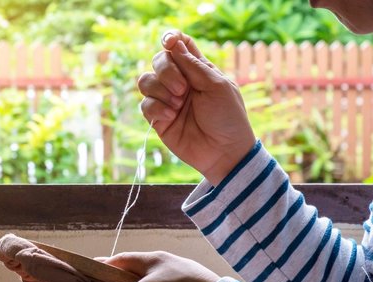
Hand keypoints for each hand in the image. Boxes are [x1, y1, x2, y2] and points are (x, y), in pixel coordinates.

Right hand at [138, 30, 255, 185]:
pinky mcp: (158, 119)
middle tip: (182, 90)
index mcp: (198, 69)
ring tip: (178, 106)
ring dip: (160, 90)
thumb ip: (193, 64)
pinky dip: (157, 108)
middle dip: (166, 71)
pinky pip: (145, 104)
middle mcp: (180, 82)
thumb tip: (173, 43)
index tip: (168, 43)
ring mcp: (168, 100)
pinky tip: (171, 117)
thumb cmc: (227, 118)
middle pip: (159, 60)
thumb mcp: (216, 86)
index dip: (170, 39)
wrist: (224, 152)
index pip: (179, 45)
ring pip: (145, 81)